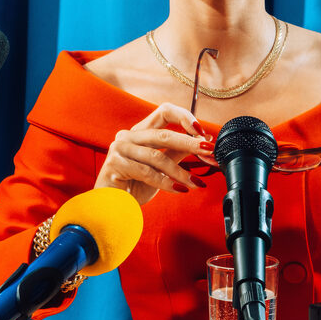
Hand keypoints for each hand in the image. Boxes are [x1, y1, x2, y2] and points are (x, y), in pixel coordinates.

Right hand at [94, 103, 212, 204]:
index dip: (185, 118)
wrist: (111, 207)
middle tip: (210, 152)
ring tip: (196, 183)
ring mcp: (119, 149)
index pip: (165, 111)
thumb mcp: (162, 167)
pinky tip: (180, 190)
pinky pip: (147, 172)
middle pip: (164, 134)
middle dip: (190, 144)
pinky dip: (166, 182)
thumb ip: (178, 152)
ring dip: (181, 172)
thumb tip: (203, 141)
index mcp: (140, 131)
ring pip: (157, 157)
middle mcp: (128, 136)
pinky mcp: (115, 164)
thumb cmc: (134, 186)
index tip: (204, 134)